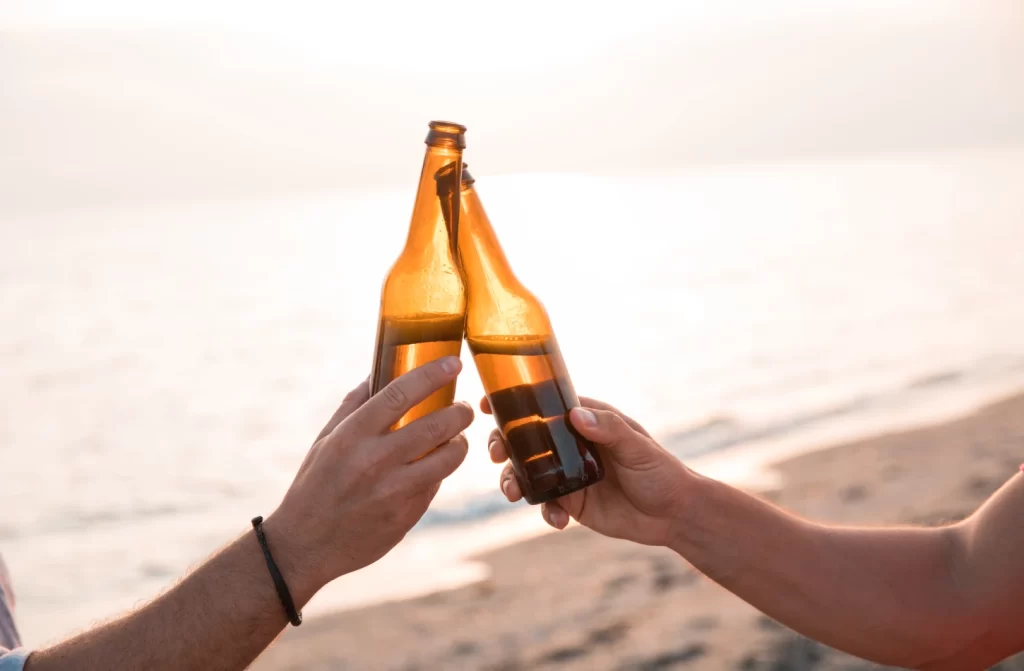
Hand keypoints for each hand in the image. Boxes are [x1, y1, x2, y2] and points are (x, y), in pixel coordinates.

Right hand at [268, 356, 472, 595]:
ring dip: (460, 443)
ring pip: (447, 458)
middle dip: (460, 412)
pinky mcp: (406, 515)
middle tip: (464, 408)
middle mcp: (374, 461)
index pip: (399, 394)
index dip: (431, 375)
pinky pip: (435, 485)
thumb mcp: (325, 441)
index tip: (452, 363)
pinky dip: (440, 472)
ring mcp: (393, 491)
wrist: (304, 546)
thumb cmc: (314, 486)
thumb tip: (376, 371)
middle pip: (435, 425)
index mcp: (351, 436)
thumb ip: (353, 406)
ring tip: (457, 438)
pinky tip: (434, 468)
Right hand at [483, 396, 691, 546]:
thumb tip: (576, 415)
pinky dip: (544, 512)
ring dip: (512, 480)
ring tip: (513, 493)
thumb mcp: (637, 447)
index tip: (488, 405)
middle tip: (496, 455)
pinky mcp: (571, 502)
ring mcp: (567, 473)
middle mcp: (571, 444)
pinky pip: (545, 504)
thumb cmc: (661, 471)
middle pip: (526, 439)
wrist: (673, 516)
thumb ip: (609, 430)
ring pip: (527, 472)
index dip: (515, 403)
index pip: (545, 405)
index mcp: (586, 421)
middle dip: (503, 445)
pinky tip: (557, 521)